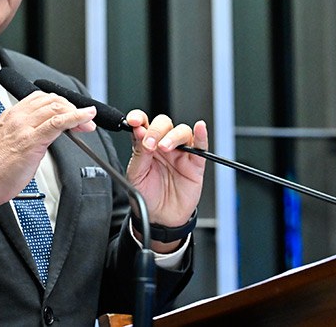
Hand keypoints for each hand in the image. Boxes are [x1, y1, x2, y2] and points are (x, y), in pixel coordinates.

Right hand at [0, 91, 95, 211]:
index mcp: (11, 115)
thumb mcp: (9, 140)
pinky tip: (86, 118)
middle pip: (52, 100)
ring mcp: (25, 127)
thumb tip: (47, 131)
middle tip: (84, 119)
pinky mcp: (32, 140)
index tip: (72, 112)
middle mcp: (18, 117)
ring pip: (56, 107)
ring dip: (77, 112)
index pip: (41, 98)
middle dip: (72, 107)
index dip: (61, 103)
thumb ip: (25, 131)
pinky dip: (76, 117)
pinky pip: (58, 122)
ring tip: (88, 122)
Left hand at [125, 112, 207, 247]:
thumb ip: (139, 154)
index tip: (134, 121)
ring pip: (181, 132)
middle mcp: (163, 145)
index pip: (143, 124)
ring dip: (173, 135)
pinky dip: (201, 135)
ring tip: (165, 148)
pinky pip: (201, 146)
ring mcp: (180, 153)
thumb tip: (140, 133)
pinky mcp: (195, 164)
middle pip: (163, 124)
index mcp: (146, 145)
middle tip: (150, 144)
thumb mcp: (136, 175)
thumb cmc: (147, 195)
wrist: (160, 218)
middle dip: (156, 130)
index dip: (139, 118)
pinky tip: (199, 128)